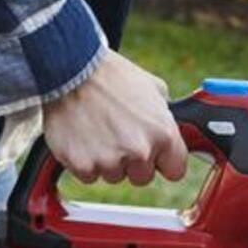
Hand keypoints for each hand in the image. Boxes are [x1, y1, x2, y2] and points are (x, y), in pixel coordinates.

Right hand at [41, 49, 189, 185]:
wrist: (72, 69)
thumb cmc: (111, 76)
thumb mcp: (153, 88)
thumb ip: (164, 118)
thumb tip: (168, 131)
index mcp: (163, 134)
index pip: (175, 171)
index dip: (163, 162)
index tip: (155, 156)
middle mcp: (139, 151)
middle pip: (143, 177)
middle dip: (133, 162)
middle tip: (119, 136)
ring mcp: (110, 161)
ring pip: (114, 176)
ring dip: (107, 161)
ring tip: (99, 131)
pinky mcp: (82, 165)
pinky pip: (88, 175)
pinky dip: (85, 161)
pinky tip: (83, 137)